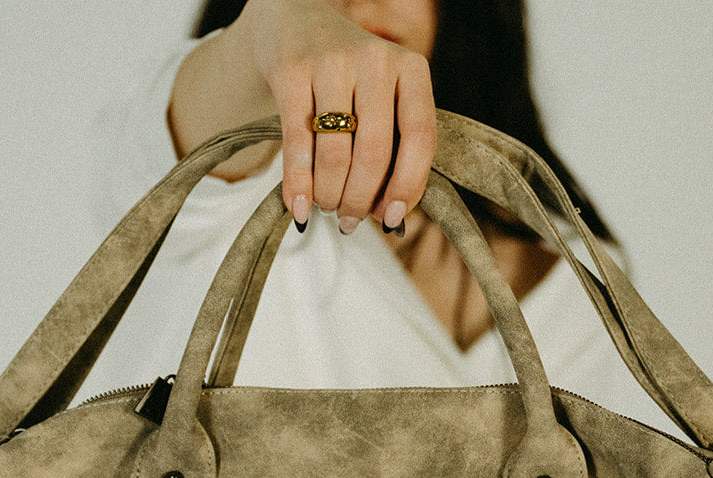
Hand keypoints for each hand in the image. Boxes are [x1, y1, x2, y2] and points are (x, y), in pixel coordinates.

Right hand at [242, 0, 436, 230]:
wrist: (294, 20)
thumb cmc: (349, 78)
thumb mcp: (382, 97)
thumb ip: (393, 147)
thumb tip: (391, 218)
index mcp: (411, 70)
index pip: (421, 137)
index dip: (409, 185)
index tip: (394, 219)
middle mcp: (376, 60)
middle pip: (374, 153)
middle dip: (360, 200)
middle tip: (349, 221)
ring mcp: (332, 62)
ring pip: (336, 154)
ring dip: (330, 195)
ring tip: (326, 208)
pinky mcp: (291, 71)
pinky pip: (297, 144)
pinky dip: (298, 184)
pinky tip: (298, 207)